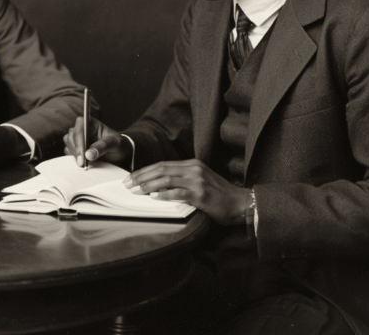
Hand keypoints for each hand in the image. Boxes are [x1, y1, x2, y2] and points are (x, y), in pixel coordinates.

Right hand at [63, 116, 131, 167]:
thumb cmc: (118, 144)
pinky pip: (68, 151)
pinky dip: (73, 158)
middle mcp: (82, 128)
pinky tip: (82, 163)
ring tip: (85, 163)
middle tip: (83, 164)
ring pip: (68, 144)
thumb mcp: (114, 144)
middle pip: (71, 137)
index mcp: (90, 122)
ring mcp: (77, 138)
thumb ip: (102, 147)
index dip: (79, 141)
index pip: (79, 128)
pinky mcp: (75, 147)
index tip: (83, 156)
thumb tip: (88, 155)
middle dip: (77, 151)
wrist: (118, 153)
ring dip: (75, 154)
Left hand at [125, 159, 251, 225]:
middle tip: (127, 184)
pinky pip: (179, 193)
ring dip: (149, 185)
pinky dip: (165, 195)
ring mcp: (198, 181)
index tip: (131, 177)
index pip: (162, 164)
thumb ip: (181, 180)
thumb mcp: (199, 181)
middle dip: (141, 177)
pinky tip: (154, 197)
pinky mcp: (202, 194)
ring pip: (167, 179)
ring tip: (136, 191)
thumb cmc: (218, 195)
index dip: (144, 171)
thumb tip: (157, 186)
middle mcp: (194, 169)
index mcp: (191, 164)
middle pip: (161, 169)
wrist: (241, 203)